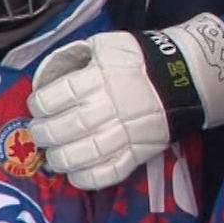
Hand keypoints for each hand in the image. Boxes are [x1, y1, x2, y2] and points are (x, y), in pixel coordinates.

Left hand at [26, 14, 223, 189]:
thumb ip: (78, 57)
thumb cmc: (140, 60)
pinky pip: (110, 172)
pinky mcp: (138, 152)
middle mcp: (108, 108)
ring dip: (61, 158)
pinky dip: (88, 177)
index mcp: (97, 79)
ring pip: (83, 154)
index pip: (55, 98)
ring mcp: (124, 133)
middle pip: (65, 128)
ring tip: (54, 156)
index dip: (39, 105)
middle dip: (44, 134)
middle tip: (40, 133)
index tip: (39, 106)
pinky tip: (75, 174)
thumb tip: (50, 74)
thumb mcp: (107, 45)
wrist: (184, 77)